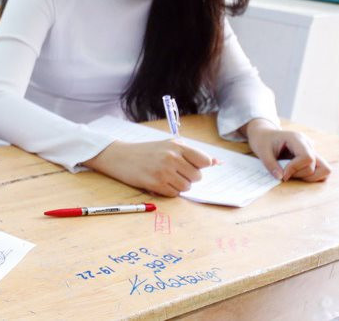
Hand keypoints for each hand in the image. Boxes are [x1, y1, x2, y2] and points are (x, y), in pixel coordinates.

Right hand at [84, 139, 216, 196]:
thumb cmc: (146, 151)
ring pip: (186, 187)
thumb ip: (192, 153)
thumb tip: (218, 162)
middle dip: (188, 177)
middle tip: (174, 172)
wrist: (119, 156)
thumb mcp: (168, 145)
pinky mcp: (155, 183)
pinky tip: (158, 182)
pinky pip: (174, 194)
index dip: (200, 166)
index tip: (190, 165)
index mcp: (177, 146)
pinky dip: (169, 191)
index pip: (205, 161)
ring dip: (179, 185)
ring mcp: (164, 171)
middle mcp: (172, 157)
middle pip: (197, 177)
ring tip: (166, 177)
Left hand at [244, 119, 330, 181]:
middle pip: (316, 165)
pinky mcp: (312, 158)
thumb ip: (270, 165)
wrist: (264, 135)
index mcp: (296, 138)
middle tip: (285, 173)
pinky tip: (297, 174)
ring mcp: (312, 151)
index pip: (307, 157)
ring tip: (293, 174)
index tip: (283, 174)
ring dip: (310, 177)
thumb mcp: (262, 151)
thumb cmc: (263, 141)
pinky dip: (313, 176)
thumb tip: (281, 178)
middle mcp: (308, 144)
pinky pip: (322, 170)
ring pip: (325, 169)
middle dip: (300, 174)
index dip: (296, 169)